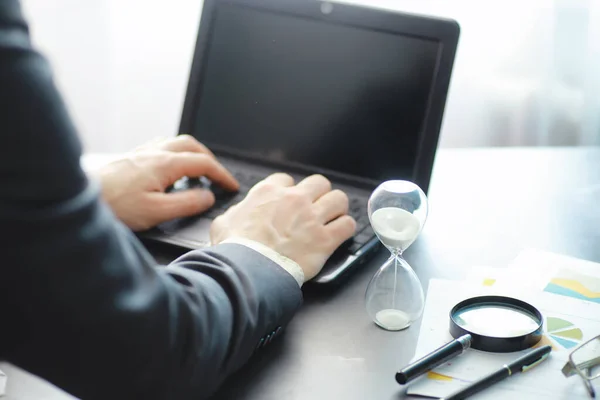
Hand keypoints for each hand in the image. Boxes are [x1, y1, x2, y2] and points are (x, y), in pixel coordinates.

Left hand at [95, 135, 237, 230]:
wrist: (80, 200)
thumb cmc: (114, 206)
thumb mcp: (157, 212)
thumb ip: (187, 204)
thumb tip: (207, 197)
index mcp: (165, 164)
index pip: (203, 163)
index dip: (222, 174)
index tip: (231, 185)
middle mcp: (154, 153)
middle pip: (191, 145)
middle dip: (209, 158)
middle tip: (217, 175)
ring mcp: (140, 153)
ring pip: (175, 143)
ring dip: (192, 153)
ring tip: (197, 169)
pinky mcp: (130, 158)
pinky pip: (159, 146)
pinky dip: (174, 153)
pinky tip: (168, 167)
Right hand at [210, 173, 356, 280]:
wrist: (248, 271)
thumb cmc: (235, 249)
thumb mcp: (223, 223)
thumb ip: (235, 213)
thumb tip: (236, 215)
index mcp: (269, 192)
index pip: (286, 179)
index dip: (289, 191)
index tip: (288, 202)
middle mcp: (294, 199)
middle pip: (320, 183)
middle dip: (319, 194)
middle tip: (315, 208)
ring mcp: (312, 218)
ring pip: (339, 199)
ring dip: (337, 209)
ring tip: (333, 218)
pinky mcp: (325, 239)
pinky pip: (347, 225)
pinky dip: (345, 229)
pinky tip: (339, 234)